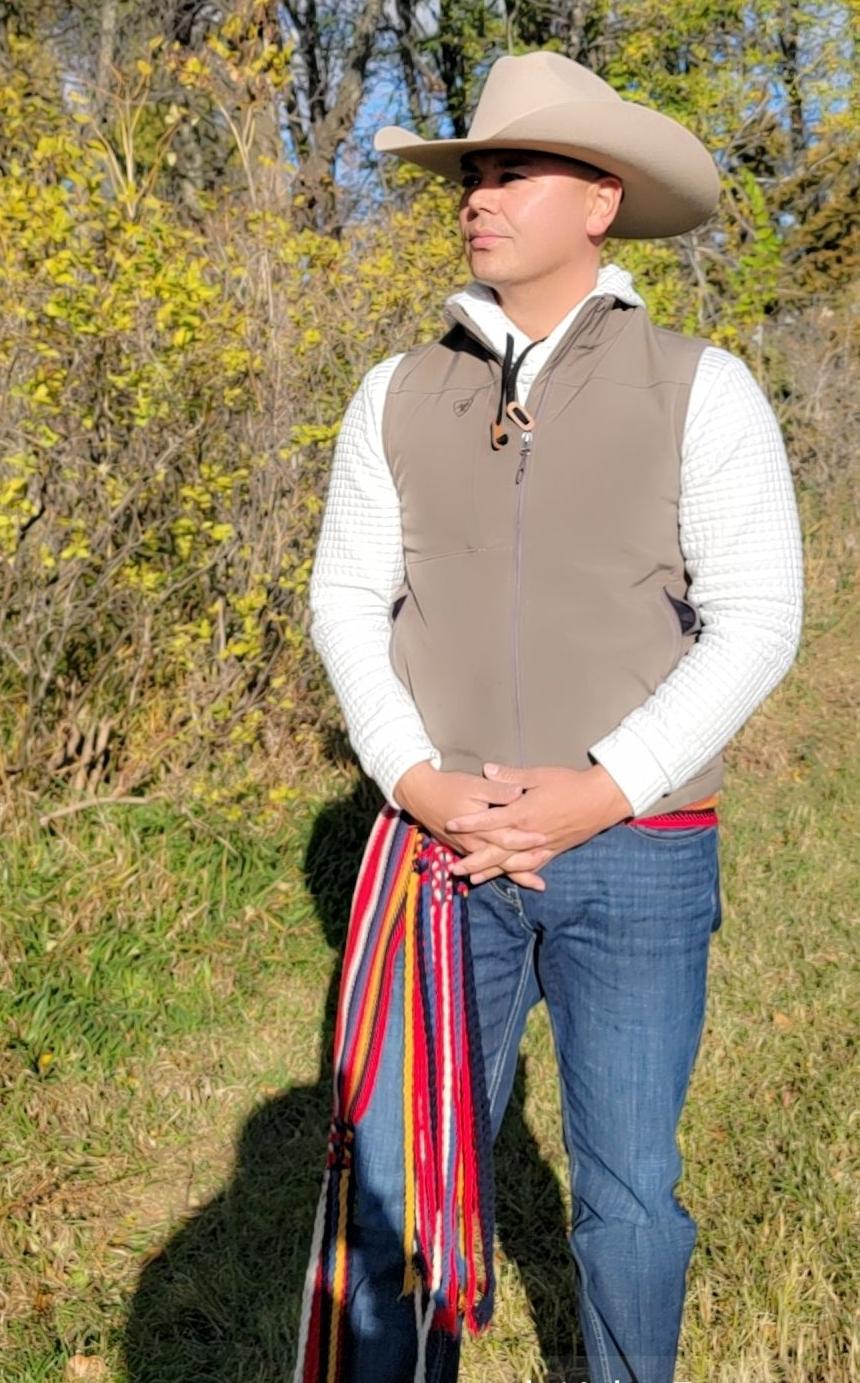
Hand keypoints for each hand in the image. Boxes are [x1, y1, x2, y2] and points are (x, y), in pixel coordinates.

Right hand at [392, 760, 552, 888]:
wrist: (420, 794)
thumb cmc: (449, 786)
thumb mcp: (475, 784)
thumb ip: (498, 789)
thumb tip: (520, 791)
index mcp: (481, 827)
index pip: (508, 838)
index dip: (527, 840)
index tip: (545, 839)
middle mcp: (474, 843)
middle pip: (504, 860)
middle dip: (526, 866)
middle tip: (546, 869)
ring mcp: (467, 849)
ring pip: (494, 867)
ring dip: (516, 874)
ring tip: (536, 882)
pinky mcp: (463, 849)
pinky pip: (484, 865)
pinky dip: (499, 872)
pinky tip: (512, 875)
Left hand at [443, 761, 633, 885]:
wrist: (601, 799)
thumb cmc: (570, 784)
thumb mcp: (538, 775)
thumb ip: (511, 777)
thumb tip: (487, 769)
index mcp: (523, 813)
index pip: (490, 820)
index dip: (469, 823)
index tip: (451, 825)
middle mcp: (529, 834)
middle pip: (496, 851)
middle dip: (474, 860)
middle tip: (453, 869)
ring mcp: (542, 845)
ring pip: (512, 863)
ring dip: (492, 872)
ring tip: (473, 879)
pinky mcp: (554, 850)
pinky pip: (533, 865)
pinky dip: (520, 874)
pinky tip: (511, 879)